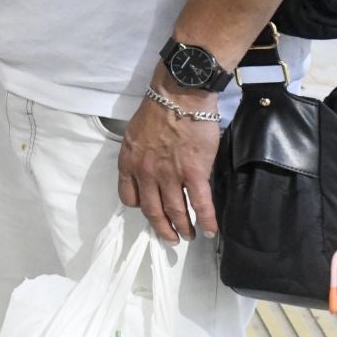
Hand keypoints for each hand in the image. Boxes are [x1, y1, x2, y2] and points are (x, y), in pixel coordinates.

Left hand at [118, 74, 220, 242]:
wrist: (179, 97)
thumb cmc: (159, 110)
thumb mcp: (135, 134)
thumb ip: (139, 154)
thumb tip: (149, 167)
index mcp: (129, 162)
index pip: (128, 196)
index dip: (139, 208)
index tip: (148, 213)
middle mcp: (145, 173)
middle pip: (151, 210)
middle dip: (161, 228)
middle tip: (169, 238)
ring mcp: (169, 175)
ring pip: (174, 211)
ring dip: (182, 228)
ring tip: (189, 236)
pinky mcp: (194, 173)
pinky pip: (200, 204)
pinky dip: (205, 221)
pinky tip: (209, 231)